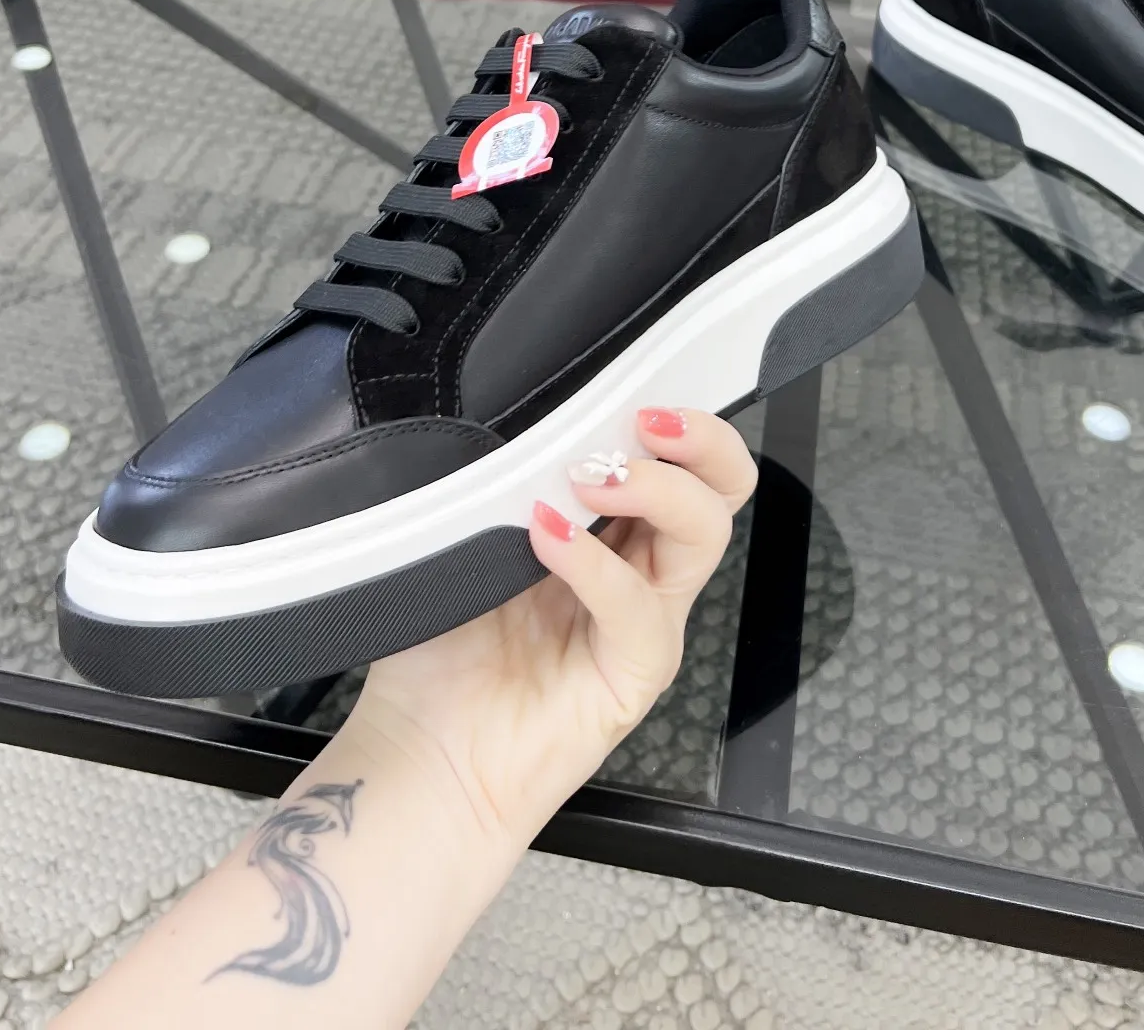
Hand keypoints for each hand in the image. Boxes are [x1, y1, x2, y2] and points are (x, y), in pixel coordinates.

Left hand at [346, 407, 757, 850]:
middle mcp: (640, 570)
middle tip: (643, 420)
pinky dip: (596, 564)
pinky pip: (638, 608)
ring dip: (655, 488)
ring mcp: (644, 622)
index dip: (673, 418)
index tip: (629, 385)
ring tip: (591, 475)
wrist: (423, 758)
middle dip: (699, 439)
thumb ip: (503, 484)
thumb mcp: (466, 540)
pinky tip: (549, 539)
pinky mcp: (633, 674)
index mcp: (610, 528)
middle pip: (721, 487)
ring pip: (703, 533)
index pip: (679, 457)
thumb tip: (516, 421)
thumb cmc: (440, 652)